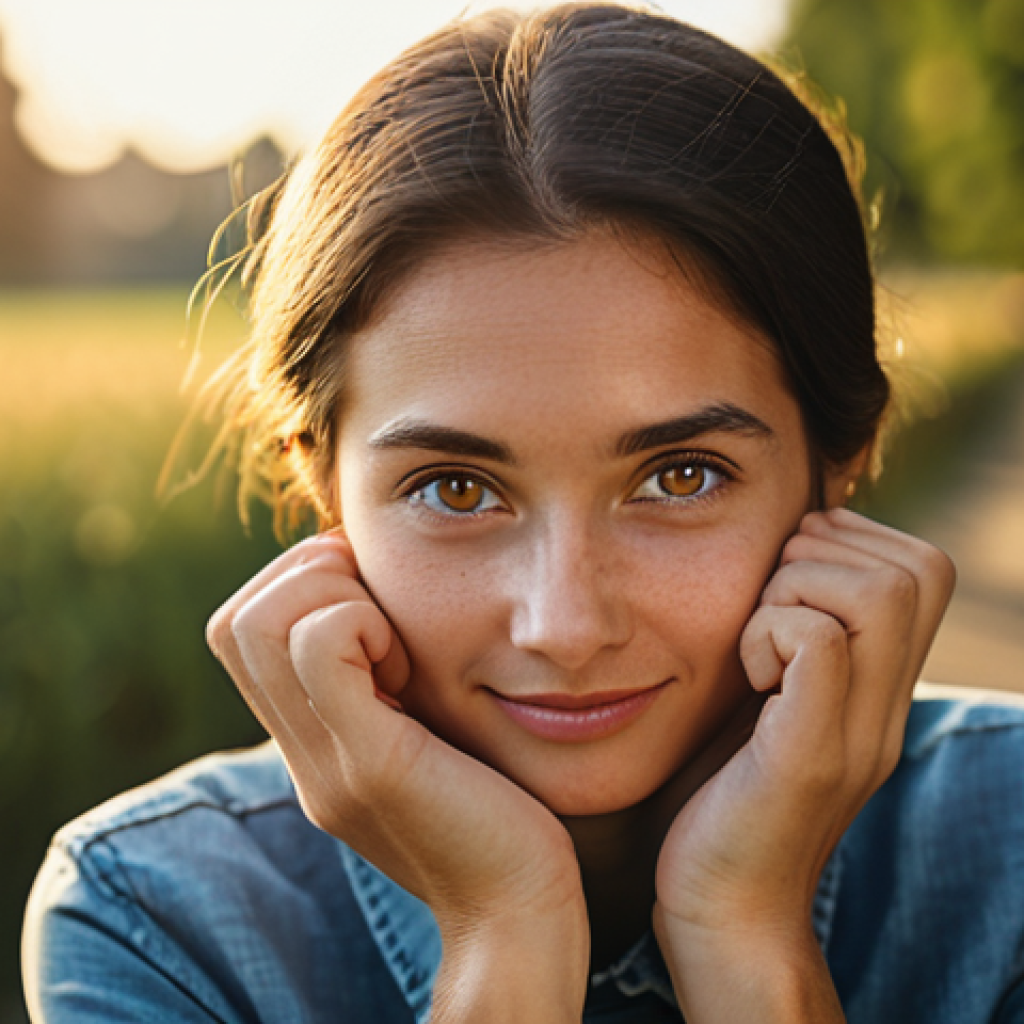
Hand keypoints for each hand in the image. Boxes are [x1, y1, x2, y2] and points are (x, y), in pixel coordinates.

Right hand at [207, 532, 588, 1018]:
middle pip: (236, 621)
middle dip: (308, 578)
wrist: (517, 912)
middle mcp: (301, 756)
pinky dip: (363, 623)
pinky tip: (409, 666)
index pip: (238, 631)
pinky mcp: (371, 765)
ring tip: (395, 642)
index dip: (297, 585)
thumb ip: (385, 692)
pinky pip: (323, 649)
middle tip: (379, 608)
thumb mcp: (420, 740)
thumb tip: (379, 606)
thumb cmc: (492, 811)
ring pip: (262, 624)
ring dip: (335, 598)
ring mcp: (326, 763)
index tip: (371, 600)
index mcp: (310, 745)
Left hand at [653, 509, 954, 1016]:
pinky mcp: (810, 756)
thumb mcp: (769, 699)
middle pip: (915, 567)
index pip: (922, 565)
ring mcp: (858, 733)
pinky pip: (821, 644)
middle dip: (823, 551)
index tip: (784, 583)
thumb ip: (791, 636)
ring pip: (877, 592)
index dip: (850, 542)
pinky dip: (770, 631)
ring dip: (795, 587)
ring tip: (756, 642)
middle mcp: (887, 706)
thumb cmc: (724, 793)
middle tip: (769, 604)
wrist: (725, 910)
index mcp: (880, 687)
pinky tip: (747, 676)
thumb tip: (783, 551)